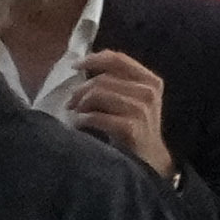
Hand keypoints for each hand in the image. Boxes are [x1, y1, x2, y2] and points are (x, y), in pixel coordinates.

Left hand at [68, 45, 172, 178]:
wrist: (148, 160)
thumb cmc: (134, 128)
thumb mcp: (133, 100)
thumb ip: (118, 83)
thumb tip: (85, 68)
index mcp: (150, 80)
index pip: (118, 60)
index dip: (93, 59)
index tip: (75, 66)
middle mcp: (148, 91)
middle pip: (102, 79)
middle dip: (80, 90)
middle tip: (70, 103)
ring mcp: (141, 109)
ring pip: (98, 94)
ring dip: (80, 105)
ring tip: (74, 114)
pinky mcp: (130, 127)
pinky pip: (96, 116)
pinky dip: (81, 120)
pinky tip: (78, 124)